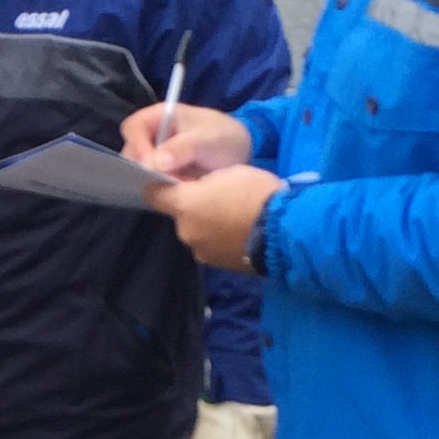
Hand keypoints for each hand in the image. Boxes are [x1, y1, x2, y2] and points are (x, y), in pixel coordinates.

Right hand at [120, 100, 250, 178]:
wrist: (244, 152)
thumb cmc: (226, 137)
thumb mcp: (208, 140)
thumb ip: (183, 148)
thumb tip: (154, 163)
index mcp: (161, 116)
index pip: (133, 127)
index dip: (136, 146)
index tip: (149, 167)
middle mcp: (154, 135)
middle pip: (132, 151)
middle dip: (144, 169)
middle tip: (163, 183)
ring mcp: (158, 154)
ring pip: (141, 170)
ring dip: (154, 182)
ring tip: (176, 188)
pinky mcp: (165, 172)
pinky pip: (153, 182)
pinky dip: (162, 189)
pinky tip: (178, 194)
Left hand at [148, 163, 281, 271]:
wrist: (284, 231)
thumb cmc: (255, 193)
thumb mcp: (228, 173)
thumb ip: (203, 182)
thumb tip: (196, 189)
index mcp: (184, 206)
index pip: (154, 195)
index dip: (160, 187)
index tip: (173, 182)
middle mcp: (185, 232)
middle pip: (181, 216)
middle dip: (195, 208)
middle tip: (220, 198)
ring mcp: (202, 252)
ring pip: (198, 233)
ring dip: (209, 226)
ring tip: (236, 218)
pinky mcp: (218, 266)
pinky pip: (213, 247)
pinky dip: (222, 240)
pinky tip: (241, 234)